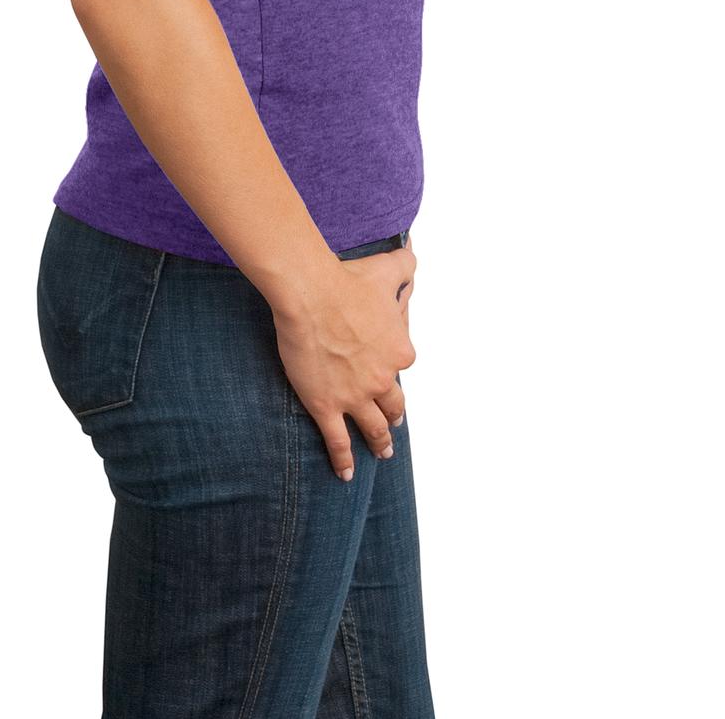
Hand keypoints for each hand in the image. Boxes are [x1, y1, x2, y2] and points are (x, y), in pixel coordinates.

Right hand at [271, 243, 416, 480]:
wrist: (311, 294)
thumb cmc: (346, 279)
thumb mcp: (387, 268)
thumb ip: (405, 262)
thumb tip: (413, 250)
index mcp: (399, 349)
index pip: (402, 362)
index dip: (393, 362)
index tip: (388, 363)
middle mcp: (382, 378)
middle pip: (393, 403)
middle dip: (394, 413)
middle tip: (393, 420)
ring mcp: (355, 396)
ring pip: (373, 427)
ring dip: (379, 440)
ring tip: (382, 450)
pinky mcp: (326, 406)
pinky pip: (338, 441)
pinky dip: (343, 460)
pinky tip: (346, 474)